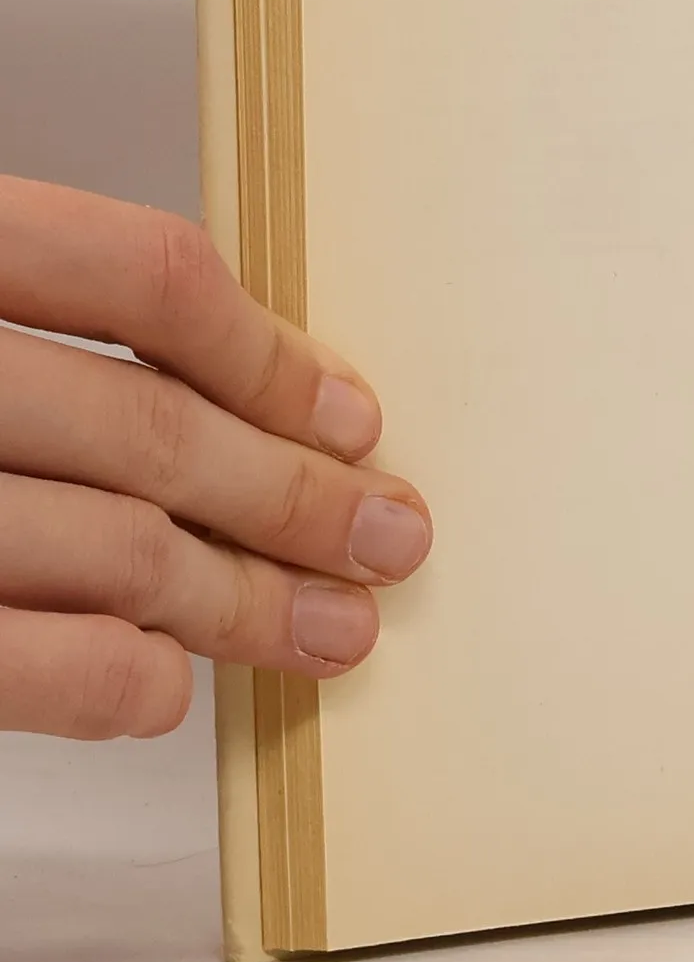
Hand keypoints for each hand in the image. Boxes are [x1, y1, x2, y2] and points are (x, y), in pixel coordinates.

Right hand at [0, 178, 431, 739]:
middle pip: (146, 427)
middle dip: (293, 496)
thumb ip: (32, 323)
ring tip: (332, 629)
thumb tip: (246, 394)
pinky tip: (167, 683)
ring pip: (107, 548)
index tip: (350, 415)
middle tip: (388, 539)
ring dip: (243, 601)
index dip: (269, 353)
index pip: (139, 278)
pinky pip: (15, 661)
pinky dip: (111, 678)